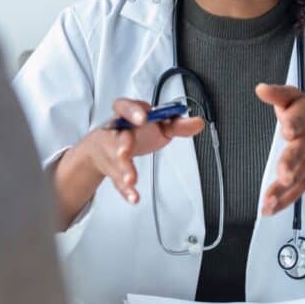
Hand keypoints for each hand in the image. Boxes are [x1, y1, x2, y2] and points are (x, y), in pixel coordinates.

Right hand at [78, 98, 203, 205]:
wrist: (107, 146)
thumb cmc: (135, 132)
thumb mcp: (157, 125)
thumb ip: (177, 124)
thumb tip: (198, 123)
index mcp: (128, 115)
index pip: (125, 107)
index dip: (133, 111)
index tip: (143, 118)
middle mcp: (117, 131)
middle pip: (118, 137)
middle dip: (122, 145)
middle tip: (125, 152)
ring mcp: (111, 151)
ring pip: (116, 160)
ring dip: (124, 170)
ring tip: (131, 180)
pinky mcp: (111, 169)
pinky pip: (116, 180)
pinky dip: (126, 190)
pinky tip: (133, 196)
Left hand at [255, 84, 304, 216]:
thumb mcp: (297, 99)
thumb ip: (278, 94)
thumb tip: (261, 89)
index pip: (299, 120)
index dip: (293, 124)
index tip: (287, 129)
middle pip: (298, 154)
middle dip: (290, 163)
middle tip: (285, 174)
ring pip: (296, 177)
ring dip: (282, 189)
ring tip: (269, 199)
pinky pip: (295, 192)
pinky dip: (282, 202)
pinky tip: (268, 208)